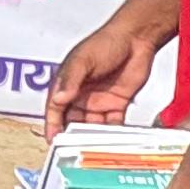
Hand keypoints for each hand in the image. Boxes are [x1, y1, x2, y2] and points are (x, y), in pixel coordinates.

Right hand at [42, 0, 177, 135]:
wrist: (137, 38)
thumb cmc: (106, 42)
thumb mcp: (83, 59)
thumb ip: (70, 79)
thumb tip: (58, 98)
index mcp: (67, 83)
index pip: (55, 109)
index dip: (52, 125)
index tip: (52, 140)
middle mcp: (81, 95)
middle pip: (72, 121)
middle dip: (72, 135)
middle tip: (73, 150)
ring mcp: (99, 101)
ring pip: (91, 125)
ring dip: (92, 137)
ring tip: (93, 148)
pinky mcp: (117, 105)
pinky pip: (112, 124)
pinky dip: (112, 134)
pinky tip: (113, 141)